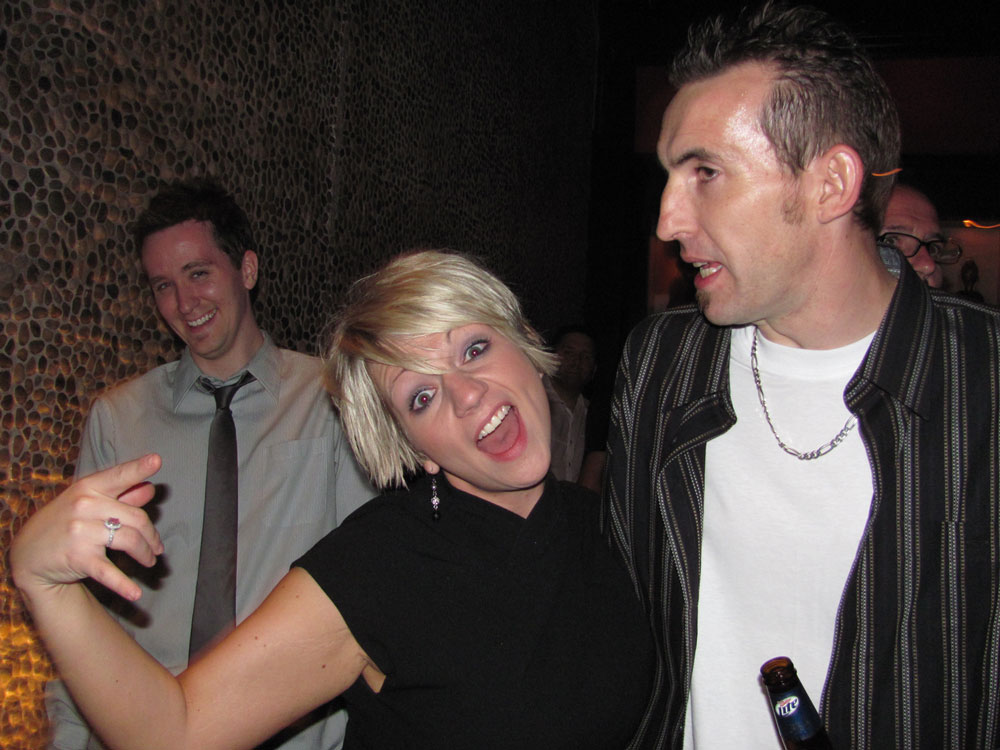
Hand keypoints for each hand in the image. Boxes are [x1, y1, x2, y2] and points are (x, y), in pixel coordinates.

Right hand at [11, 454, 164, 602]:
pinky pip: (108, 572)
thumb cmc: (67, 522)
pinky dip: (123, 584)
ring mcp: (81, 532)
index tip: (157, 460)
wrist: (29, 553)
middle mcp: (85, 505)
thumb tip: (150, 489)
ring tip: (150, 561)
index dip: (139, 468)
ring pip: (130, 541)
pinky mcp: (78, 558)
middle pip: (136, 518)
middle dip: (151, 536)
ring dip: (145, 554)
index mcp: (89, 487)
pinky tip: (135, 594)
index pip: (119, 475)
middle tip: (157, 548)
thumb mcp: (88, 502)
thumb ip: (121, 495)